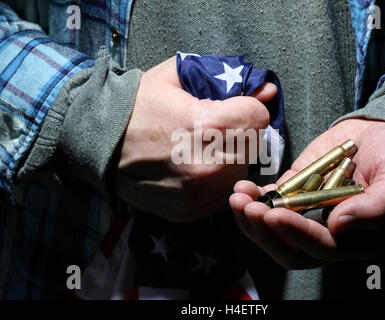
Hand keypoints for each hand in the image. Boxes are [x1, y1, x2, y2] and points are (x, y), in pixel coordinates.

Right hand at [114, 56, 276, 222]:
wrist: (99, 142)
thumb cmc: (139, 104)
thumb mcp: (180, 78)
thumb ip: (229, 81)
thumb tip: (268, 91)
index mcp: (207, 124)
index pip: (260, 118)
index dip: (247, 110)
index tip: (230, 109)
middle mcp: (209, 164)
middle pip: (254, 147)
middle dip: (241, 135)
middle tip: (213, 130)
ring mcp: (200, 193)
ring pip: (241, 172)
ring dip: (231, 159)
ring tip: (202, 149)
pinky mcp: (192, 211)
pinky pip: (222, 194)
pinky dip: (215, 182)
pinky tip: (193, 169)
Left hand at [229, 119, 384, 267]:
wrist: (383, 132)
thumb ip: (377, 205)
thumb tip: (340, 225)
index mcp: (358, 238)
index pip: (322, 247)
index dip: (297, 234)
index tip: (274, 214)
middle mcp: (330, 233)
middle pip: (290, 249)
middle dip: (265, 231)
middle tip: (247, 208)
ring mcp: (309, 215)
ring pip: (274, 231)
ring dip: (251, 219)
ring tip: (238, 197)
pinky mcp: (295, 195)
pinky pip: (271, 205)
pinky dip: (254, 199)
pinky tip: (243, 188)